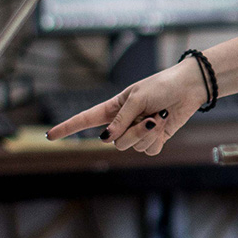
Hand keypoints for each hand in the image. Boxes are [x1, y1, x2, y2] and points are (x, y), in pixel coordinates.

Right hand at [44, 57, 207, 154]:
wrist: (188, 88)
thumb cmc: (161, 86)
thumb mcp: (137, 98)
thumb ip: (121, 120)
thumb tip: (105, 140)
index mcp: (114, 108)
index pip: (85, 120)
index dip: (67, 128)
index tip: (50, 136)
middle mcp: (123, 123)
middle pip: (116, 142)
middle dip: (134, 132)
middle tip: (150, 115)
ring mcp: (138, 132)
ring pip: (133, 148)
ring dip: (149, 133)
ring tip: (159, 116)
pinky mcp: (153, 139)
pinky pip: (149, 151)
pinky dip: (158, 139)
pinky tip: (164, 125)